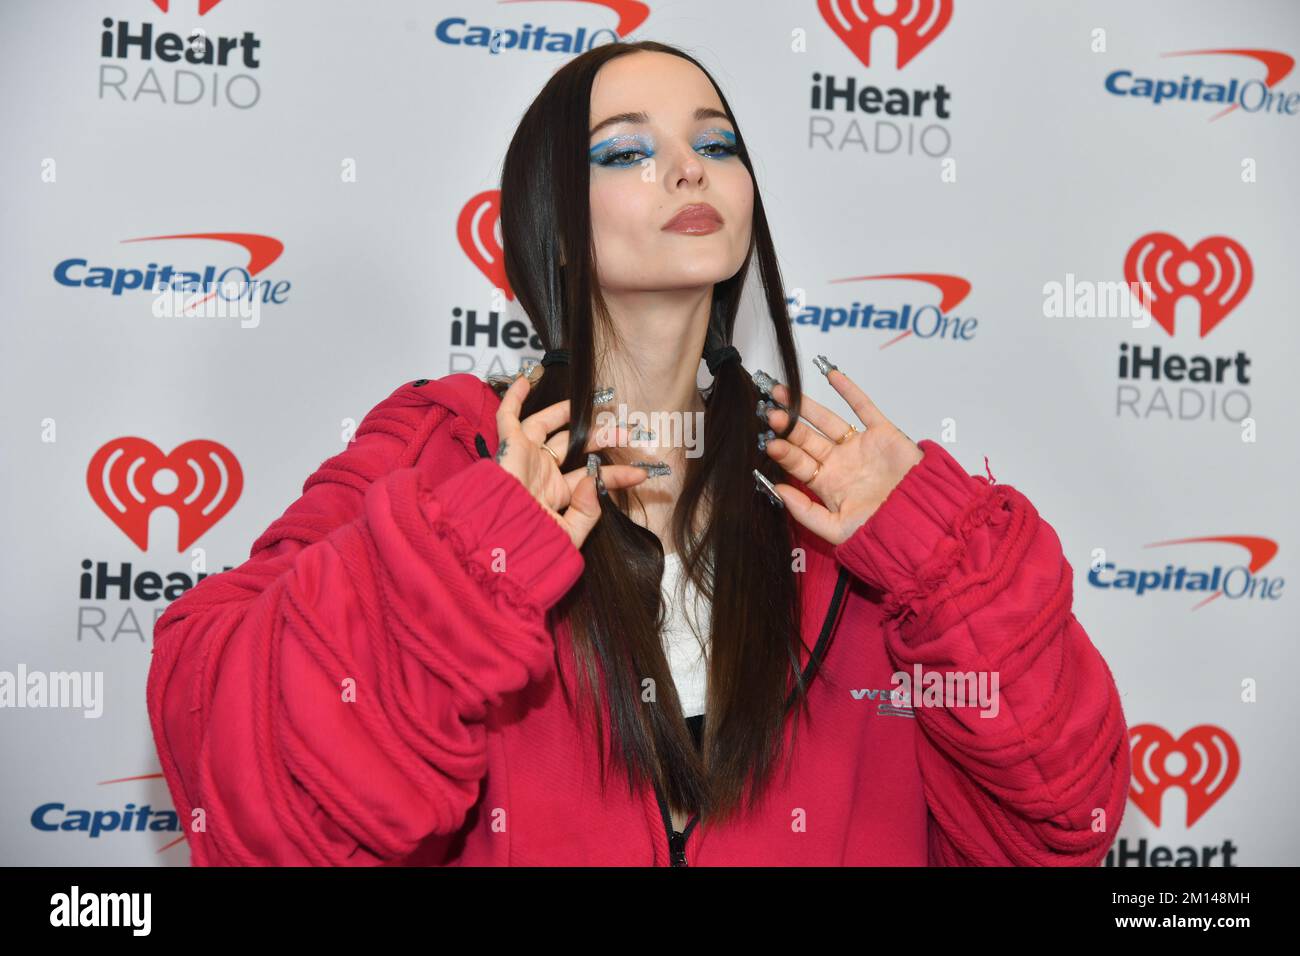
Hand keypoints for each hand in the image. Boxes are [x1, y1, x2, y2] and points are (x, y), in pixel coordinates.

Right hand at [494, 372, 646, 548]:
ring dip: (569, 413)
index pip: (591, 478)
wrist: (498, 540)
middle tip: (626, 431)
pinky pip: (508, 416)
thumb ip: (587, 512)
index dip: (617, 475)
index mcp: (554, 494)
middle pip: (574, 445)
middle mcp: (541, 472)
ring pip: (548, 426)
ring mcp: (525, 457)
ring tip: (597, 403)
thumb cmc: (529, 542)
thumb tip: (594, 481)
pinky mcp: (508, 446)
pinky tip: (527, 380)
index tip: (642, 472)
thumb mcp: (567, 534)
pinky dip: (515, 398)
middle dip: (601, 437)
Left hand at [760, 366, 923, 546]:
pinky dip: (848, 390)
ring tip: (783, 391)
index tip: (770, 442)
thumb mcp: (837, 529)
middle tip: (769, 412)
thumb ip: (805, 512)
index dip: (784, 452)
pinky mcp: (881, 433)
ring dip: (806, 406)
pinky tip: (830, 375)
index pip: (798, 463)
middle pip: (807, 439)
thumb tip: (777, 490)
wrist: (921, 518)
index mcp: (828, 484)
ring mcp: (859, 446)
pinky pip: (863, 407)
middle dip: (787, 425)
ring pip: (827, 420)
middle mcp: (840, 462)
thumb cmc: (882, 529)